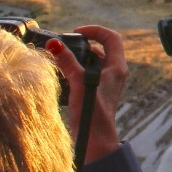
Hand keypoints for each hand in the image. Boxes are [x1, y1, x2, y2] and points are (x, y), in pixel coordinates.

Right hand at [50, 25, 127, 165]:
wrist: (95, 141)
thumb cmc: (93, 114)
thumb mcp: (79, 84)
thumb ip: (67, 63)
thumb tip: (54, 43)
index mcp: (117, 67)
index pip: (112, 37)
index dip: (95, 31)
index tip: (77, 32)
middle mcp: (113, 73)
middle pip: (99, 48)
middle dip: (81, 45)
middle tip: (63, 47)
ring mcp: (104, 83)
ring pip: (90, 62)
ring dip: (76, 58)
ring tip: (59, 60)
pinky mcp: (94, 92)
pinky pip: (85, 74)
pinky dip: (74, 70)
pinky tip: (61, 75)